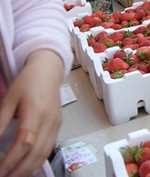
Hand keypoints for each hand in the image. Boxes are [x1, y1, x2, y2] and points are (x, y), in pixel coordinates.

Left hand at [0, 50, 64, 176]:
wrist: (48, 71)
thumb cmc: (28, 82)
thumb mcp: (8, 100)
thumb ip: (0, 122)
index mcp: (36, 112)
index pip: (25, 143)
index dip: (11, 160)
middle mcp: (49, 121)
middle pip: (37, 153)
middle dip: (19, 170)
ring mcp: (56, 125)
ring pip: (44, 154)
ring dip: (29, 169)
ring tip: (13, 176)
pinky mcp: (57, 127)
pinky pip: (48, 149)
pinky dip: (38, 162)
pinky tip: (27, 169)